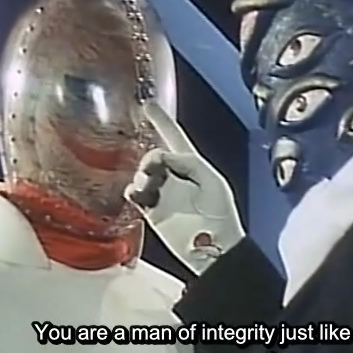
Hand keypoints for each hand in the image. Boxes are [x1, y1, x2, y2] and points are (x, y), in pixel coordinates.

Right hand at [125, 101, 244, 273]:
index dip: (161, 120)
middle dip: (150, 156)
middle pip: (154, 155)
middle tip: (153, 165)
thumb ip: (187, 162)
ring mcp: (162, 193)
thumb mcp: (210, 180)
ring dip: (143, 174)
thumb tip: (160, 156)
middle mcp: (175, 176)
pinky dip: (134, 190)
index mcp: (192, 165)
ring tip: (148, 184)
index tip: (147, 103)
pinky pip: (136, 195)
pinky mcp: (152, 211)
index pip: (174, 137)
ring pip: (143, 174)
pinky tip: (137, 193)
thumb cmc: (219, 213)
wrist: (213, 248)